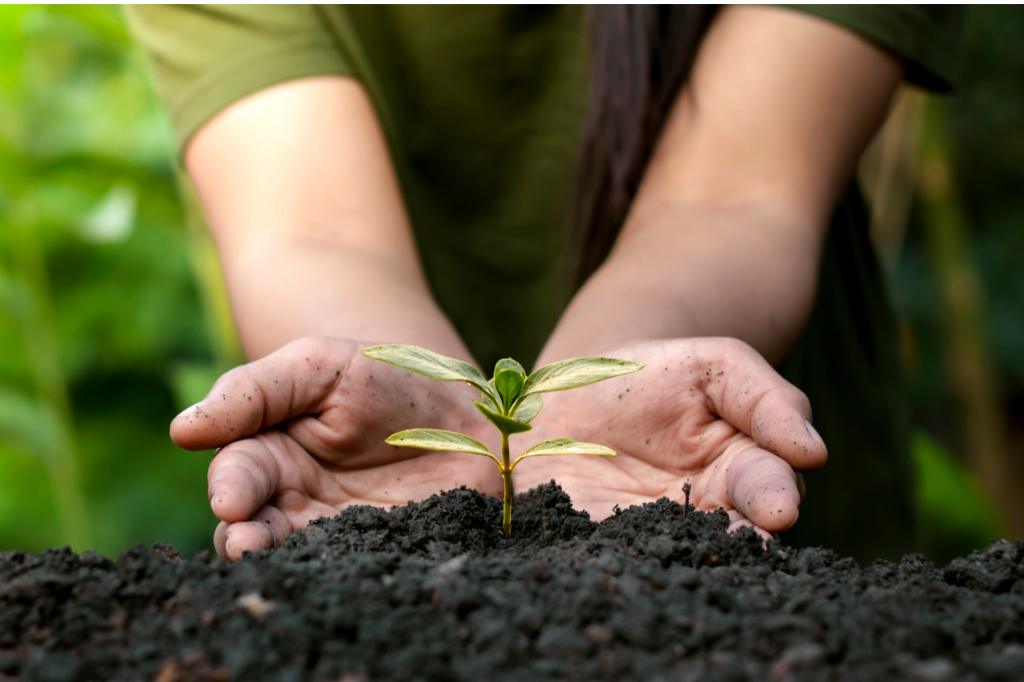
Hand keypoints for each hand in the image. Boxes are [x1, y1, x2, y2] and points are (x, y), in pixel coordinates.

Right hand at [171, 337, 501, 559]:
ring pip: (298, 560)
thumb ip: (253, 393)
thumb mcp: (319, 366)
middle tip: (247, 543)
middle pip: (254, 531)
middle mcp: (295, 503)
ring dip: (285, 564)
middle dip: (245, 540)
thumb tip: (181, 430)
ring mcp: (339, 535)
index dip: (230, 488)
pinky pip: (360, 570)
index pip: (236, 476)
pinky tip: (346, 575)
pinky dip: (349, 575)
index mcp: (270, 456)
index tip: (231, 500)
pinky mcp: (385, 554)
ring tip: (282, 563)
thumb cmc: (383, 375)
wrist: (463, 408)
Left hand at [513, 338, 826, 539]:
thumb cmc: (655, 375)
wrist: (573, 394)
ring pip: (684, 557)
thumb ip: (765, 399)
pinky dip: (625, 563)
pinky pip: (620, 560)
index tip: (778, 509)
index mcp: (745, 470)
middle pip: (736, 535)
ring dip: (691, 559)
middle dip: (744, 539)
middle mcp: (709, 514)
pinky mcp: (606, 546)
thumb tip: (813, 452)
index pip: (770, 486)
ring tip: (692, 560)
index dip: (773, 495)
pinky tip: (625, 562)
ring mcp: (657, 535)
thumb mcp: (714, 366)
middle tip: (742, 541)